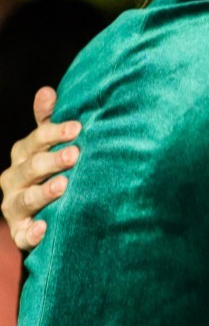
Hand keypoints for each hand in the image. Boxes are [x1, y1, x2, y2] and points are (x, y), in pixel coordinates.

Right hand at [0, 88, 79, 250]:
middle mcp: (13, 180)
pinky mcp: (20, 233)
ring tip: (63, 186)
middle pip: (31, 167)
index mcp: (23, 156)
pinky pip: (23, 235)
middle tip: (76, 154)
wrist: (47, 216)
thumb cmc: (52, 173)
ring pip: (25, 199)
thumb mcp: (50, 147)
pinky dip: (32, 232)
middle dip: (52, 160)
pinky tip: (44, 227)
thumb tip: (47, 90)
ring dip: (43, 192)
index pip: (35, 141)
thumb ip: (48, 122)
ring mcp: (14, 207)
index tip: (78, 128)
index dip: (54, 133)